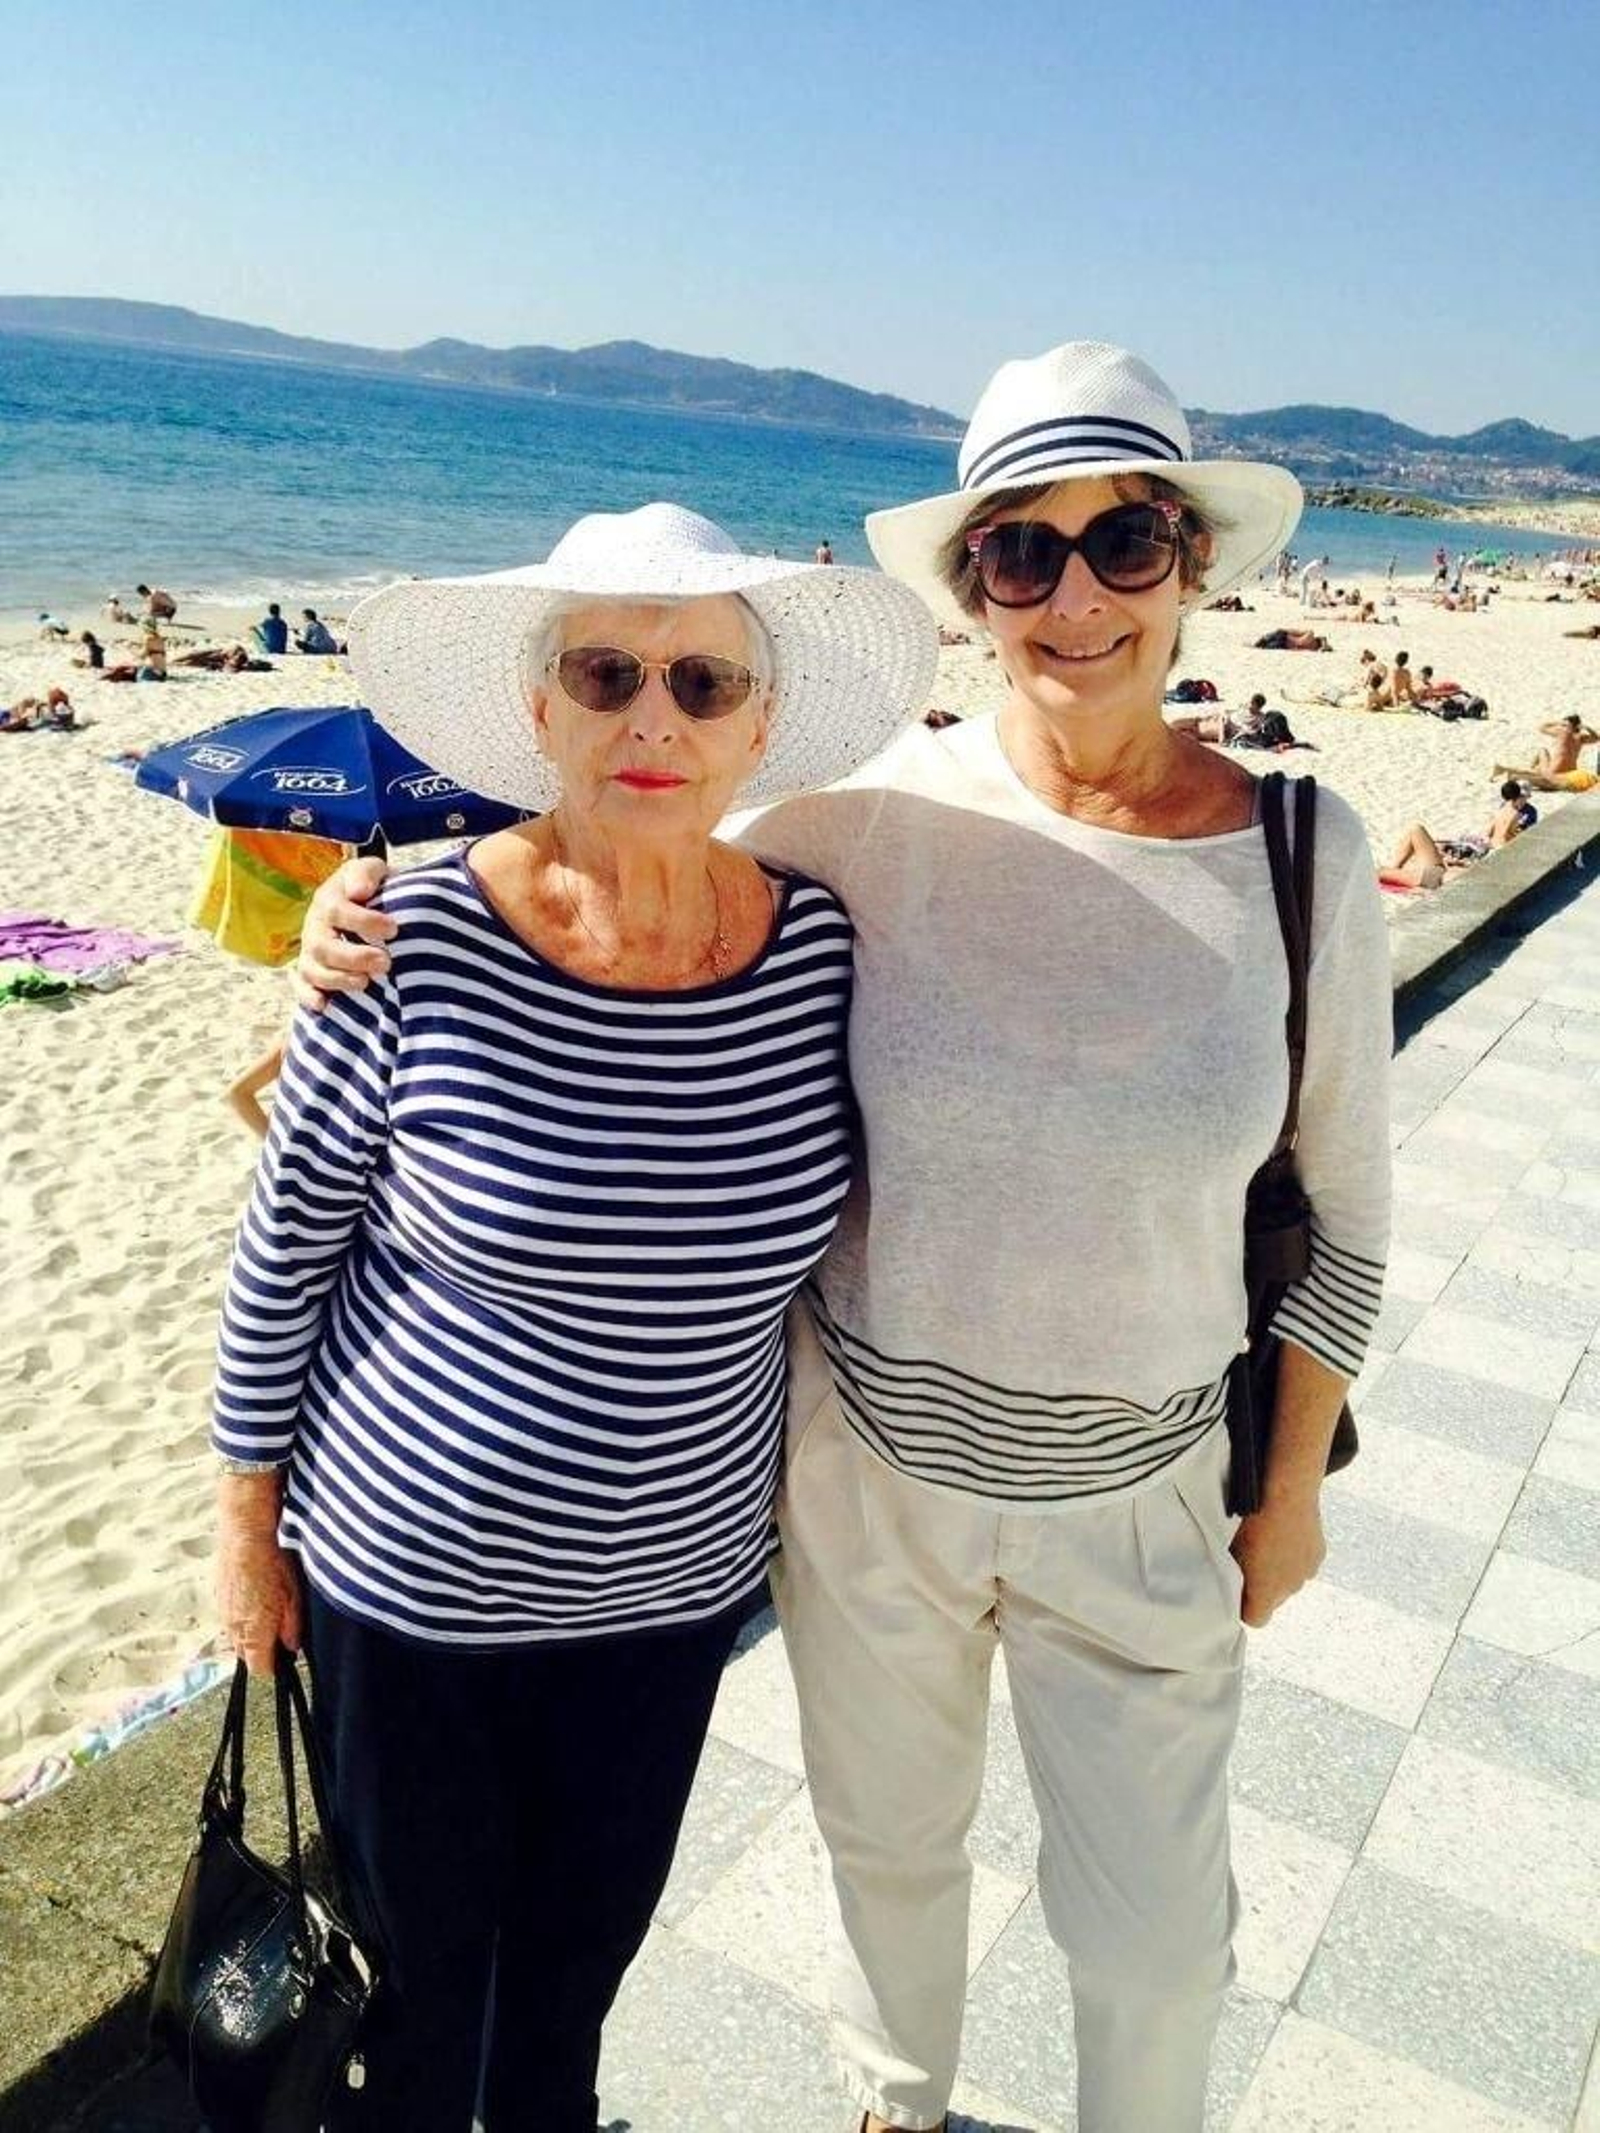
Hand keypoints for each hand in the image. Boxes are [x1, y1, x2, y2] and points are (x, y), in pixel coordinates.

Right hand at [217, 1519, 303, 1676]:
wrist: (244, 1535)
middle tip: (277, 1632)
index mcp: (254, 1633)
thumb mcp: (293, 1598)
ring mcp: (222, 1613)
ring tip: (266, 1610)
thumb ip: (292, 1628)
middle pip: (245, 1654)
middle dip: (260, 1650)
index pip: (259, 1668)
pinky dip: (240, 1614)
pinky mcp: (218, 1597)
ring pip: (235, 1635)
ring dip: (249, 1631)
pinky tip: (253, 1596)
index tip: (284, 1658)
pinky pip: (228, 1616)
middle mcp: (233, 1628)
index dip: (273, 1667)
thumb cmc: (273, 1565)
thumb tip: (291, 1647)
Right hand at [290, 857, 395, 1010]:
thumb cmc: (370, 887)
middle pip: (323, 946)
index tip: (393, 929)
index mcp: (328, 900)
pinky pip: (300, 986)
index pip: (337, 911)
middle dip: (354, 958)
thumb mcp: (370, 870)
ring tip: (366, 982)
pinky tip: (324, 1004)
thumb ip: (366, 874)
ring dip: (338, 979)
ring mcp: (310, 951)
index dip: (363, 922)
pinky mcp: (309, 971)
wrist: (361, 900)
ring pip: (313, 970)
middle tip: (385, 962)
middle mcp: (315, 927)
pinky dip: (308, 996)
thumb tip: (360, 891)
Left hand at [1230, 1491, 1324, 1627]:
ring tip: (1268, 1544)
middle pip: (1273, 1600)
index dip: (1244, 1607)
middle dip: (1262, 1587)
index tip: (1237, 1589)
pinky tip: (1284, 1535)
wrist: (1286, 1491)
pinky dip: (1294, 1556)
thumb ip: (1233, 1573)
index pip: (1256, 1619)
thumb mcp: (1232, 1548)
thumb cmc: (1252, 1519)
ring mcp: (1307, 1572)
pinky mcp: (1318, 1555)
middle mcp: (1290, 1589)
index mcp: (1266, 1592)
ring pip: (1289, 1581)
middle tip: (1250, 1561)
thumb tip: (1230, 1579)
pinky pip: (1302, 1564)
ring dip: (1280, 1571)